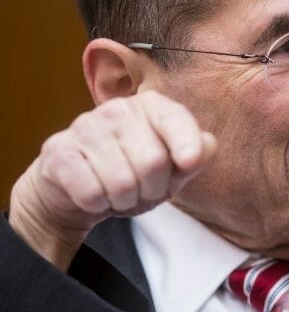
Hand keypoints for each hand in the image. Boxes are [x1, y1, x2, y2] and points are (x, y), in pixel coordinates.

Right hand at [8, 90, 216, 270]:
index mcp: (152, 106)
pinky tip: (95, 194)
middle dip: (153, 189)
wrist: (77, 188)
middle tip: (144, 190)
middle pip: (153, 162)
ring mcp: (84, 126)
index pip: (175, 120)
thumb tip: (207, 145)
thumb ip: (195, 156)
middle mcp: (117, 109)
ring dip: (125, 200)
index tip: (188, 163)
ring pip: (121, 183)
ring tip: (120, 193)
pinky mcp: (58, 150)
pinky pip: (91, 192)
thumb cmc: (134, 175)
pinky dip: (99, 204)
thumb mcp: (172, 169)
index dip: (186, 144)